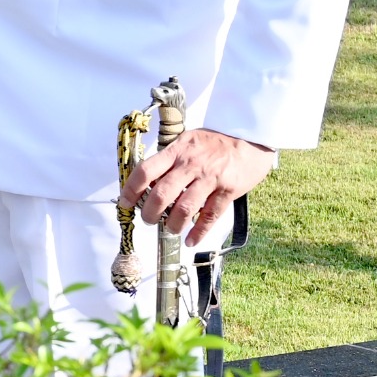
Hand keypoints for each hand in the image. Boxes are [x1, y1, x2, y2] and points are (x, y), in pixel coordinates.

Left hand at [120, 127, 273, 247]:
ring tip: (170, 229)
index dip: (131, 189)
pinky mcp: (228, 190)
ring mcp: (210, 178)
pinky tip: (190, 240)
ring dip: (173, 224)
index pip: (145, 171)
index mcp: (176, 151)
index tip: (125, 203)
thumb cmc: (215, 140)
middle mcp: (190, 165)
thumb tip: (148, 182)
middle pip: (161, 194)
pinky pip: (210, 216)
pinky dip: (199, 231)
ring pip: (184, 208)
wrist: (251, 136)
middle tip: (149, 220)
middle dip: (150, 212)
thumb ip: (169, 159)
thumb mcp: (187, 141)